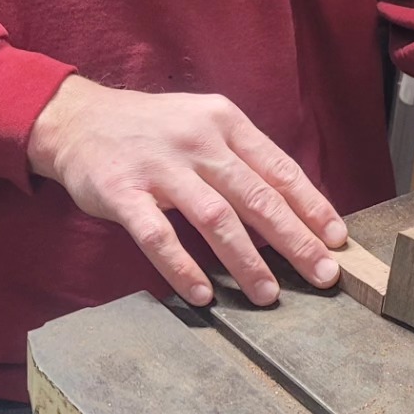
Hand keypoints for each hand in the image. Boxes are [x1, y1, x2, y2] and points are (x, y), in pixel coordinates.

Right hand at [28, 78, 347, 307]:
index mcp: (224, 122)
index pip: (279, 168)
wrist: (76, 120)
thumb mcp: (203, 125)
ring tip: (267, 294)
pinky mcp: (122, 192)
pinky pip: (158, 235)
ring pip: (215, 218)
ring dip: (246, 260)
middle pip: (256, 196)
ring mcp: (159, 167)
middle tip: (322, 275)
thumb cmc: (152, 130)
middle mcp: (197, 141)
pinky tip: (202, 293)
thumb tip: (294, 206)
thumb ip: (242, 160)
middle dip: (295, 239)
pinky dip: (182, 267)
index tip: (337, 239)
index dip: (312, 206)